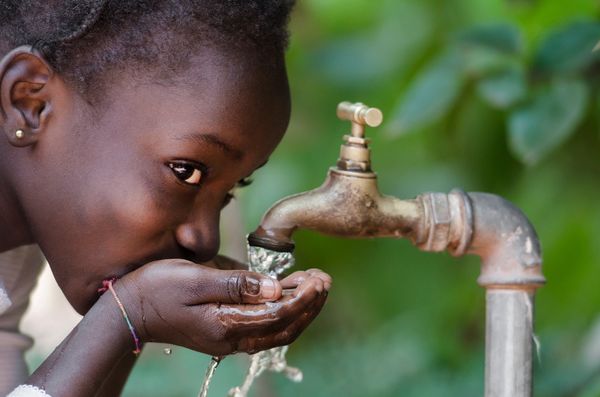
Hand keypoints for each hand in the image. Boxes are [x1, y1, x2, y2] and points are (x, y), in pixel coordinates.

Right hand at [112, 260, 330, 355]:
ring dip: (299, 310)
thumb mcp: (196, 278)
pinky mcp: (225, 332)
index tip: (318, 279)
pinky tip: (290, 294)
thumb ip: (237, 284)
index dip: (303, 298)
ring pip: (277, 331)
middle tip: (324, 280)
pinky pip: (263, 327)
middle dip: (309, 305)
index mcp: (226, 325)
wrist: (130, 310)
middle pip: (284, 328)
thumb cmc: (158, 288)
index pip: (278, 315)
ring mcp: (228, 338)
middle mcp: (231, 338)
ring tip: (315, 285)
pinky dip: (283, 313)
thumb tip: (275, 288)